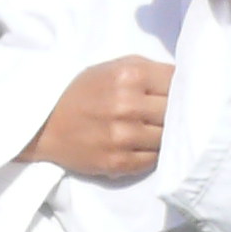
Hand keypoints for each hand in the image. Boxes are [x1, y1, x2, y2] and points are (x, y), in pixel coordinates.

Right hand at [21, 57, 175, 179]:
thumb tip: (186, 82)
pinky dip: (152, 153)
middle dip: (176, 112)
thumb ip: (148, 71)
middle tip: (171, 113)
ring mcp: (124, 137)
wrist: (44, 125)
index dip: (183, 87)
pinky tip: (141, 145)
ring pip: (167, 138)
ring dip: (165, 135)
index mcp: (129, 75)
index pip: (178, 81)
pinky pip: (153, 160)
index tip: (183, 92)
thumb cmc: (84, 92)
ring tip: (153, 129)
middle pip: (176, 111)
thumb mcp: (113, 68)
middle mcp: (128, 105)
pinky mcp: (118, 163)